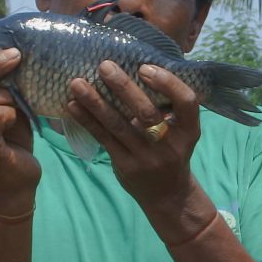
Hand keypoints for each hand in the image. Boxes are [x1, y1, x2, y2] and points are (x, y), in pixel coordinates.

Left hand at [66, 59, 203, 219]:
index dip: (168, 83)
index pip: (187, 102)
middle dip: (124, 87)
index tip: (145, 67)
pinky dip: (87, 120)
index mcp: (188, 130)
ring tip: (77, 83)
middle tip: (104, 65)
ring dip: (96, 103)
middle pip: (147, 113)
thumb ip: (166, 106)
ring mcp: (147, 157)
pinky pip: (104, 139)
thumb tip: (133, 66)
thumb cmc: (171, 150)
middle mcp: (169, 144)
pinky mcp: (126, 166)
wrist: (168, 195)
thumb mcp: (180, 131)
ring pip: (119, 126)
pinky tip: (73, 105)